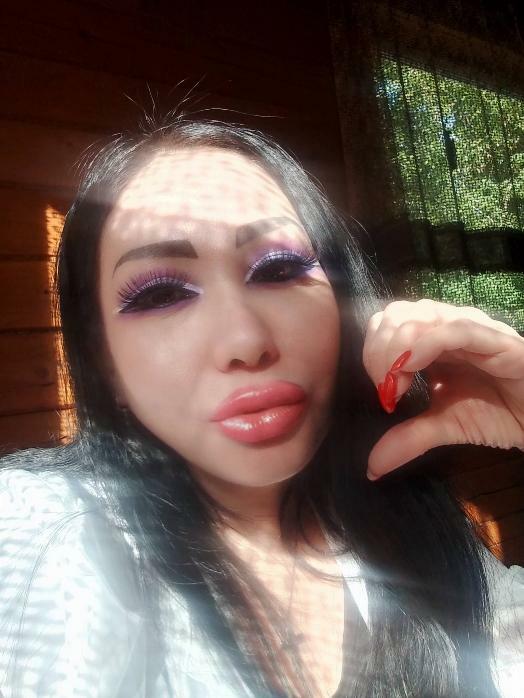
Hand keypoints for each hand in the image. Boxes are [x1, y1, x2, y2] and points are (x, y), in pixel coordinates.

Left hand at [363, 299, 523, 479]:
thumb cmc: (499, 413)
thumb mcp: (445, 426)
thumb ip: (408, 438)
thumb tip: (372, 468)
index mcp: (432, 340)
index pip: (387, 322)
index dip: (372, 349)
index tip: (380, 388)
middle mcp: (448, 326)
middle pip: (397, 314)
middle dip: (379, 349)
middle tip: (388, 388)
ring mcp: (472, 328)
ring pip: (420, 315)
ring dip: (397, 348)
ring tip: (399, 383)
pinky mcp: (496, 339)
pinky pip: (455, 329)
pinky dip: (426, 344)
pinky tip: (413, 366)